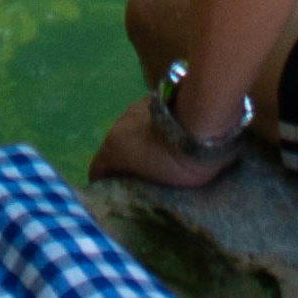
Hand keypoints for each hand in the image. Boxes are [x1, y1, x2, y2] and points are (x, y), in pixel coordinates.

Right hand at [90, 96, 240, 196]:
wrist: (200, 119)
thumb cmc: (176, 160)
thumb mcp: (159, 188)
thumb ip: (141, 189)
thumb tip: (137, 195)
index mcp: (113, 147)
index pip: (97, 171)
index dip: (104, 187)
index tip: (116, 200)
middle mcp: (118, 125)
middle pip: (115, 149)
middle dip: (126, 165)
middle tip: (143, 181)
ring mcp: (135, 108)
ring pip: (132, 133)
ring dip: (140, 146)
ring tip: (161, 159)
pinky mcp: (153, 97)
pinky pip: (147, 120)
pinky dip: (154, 131)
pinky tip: (171, 138)